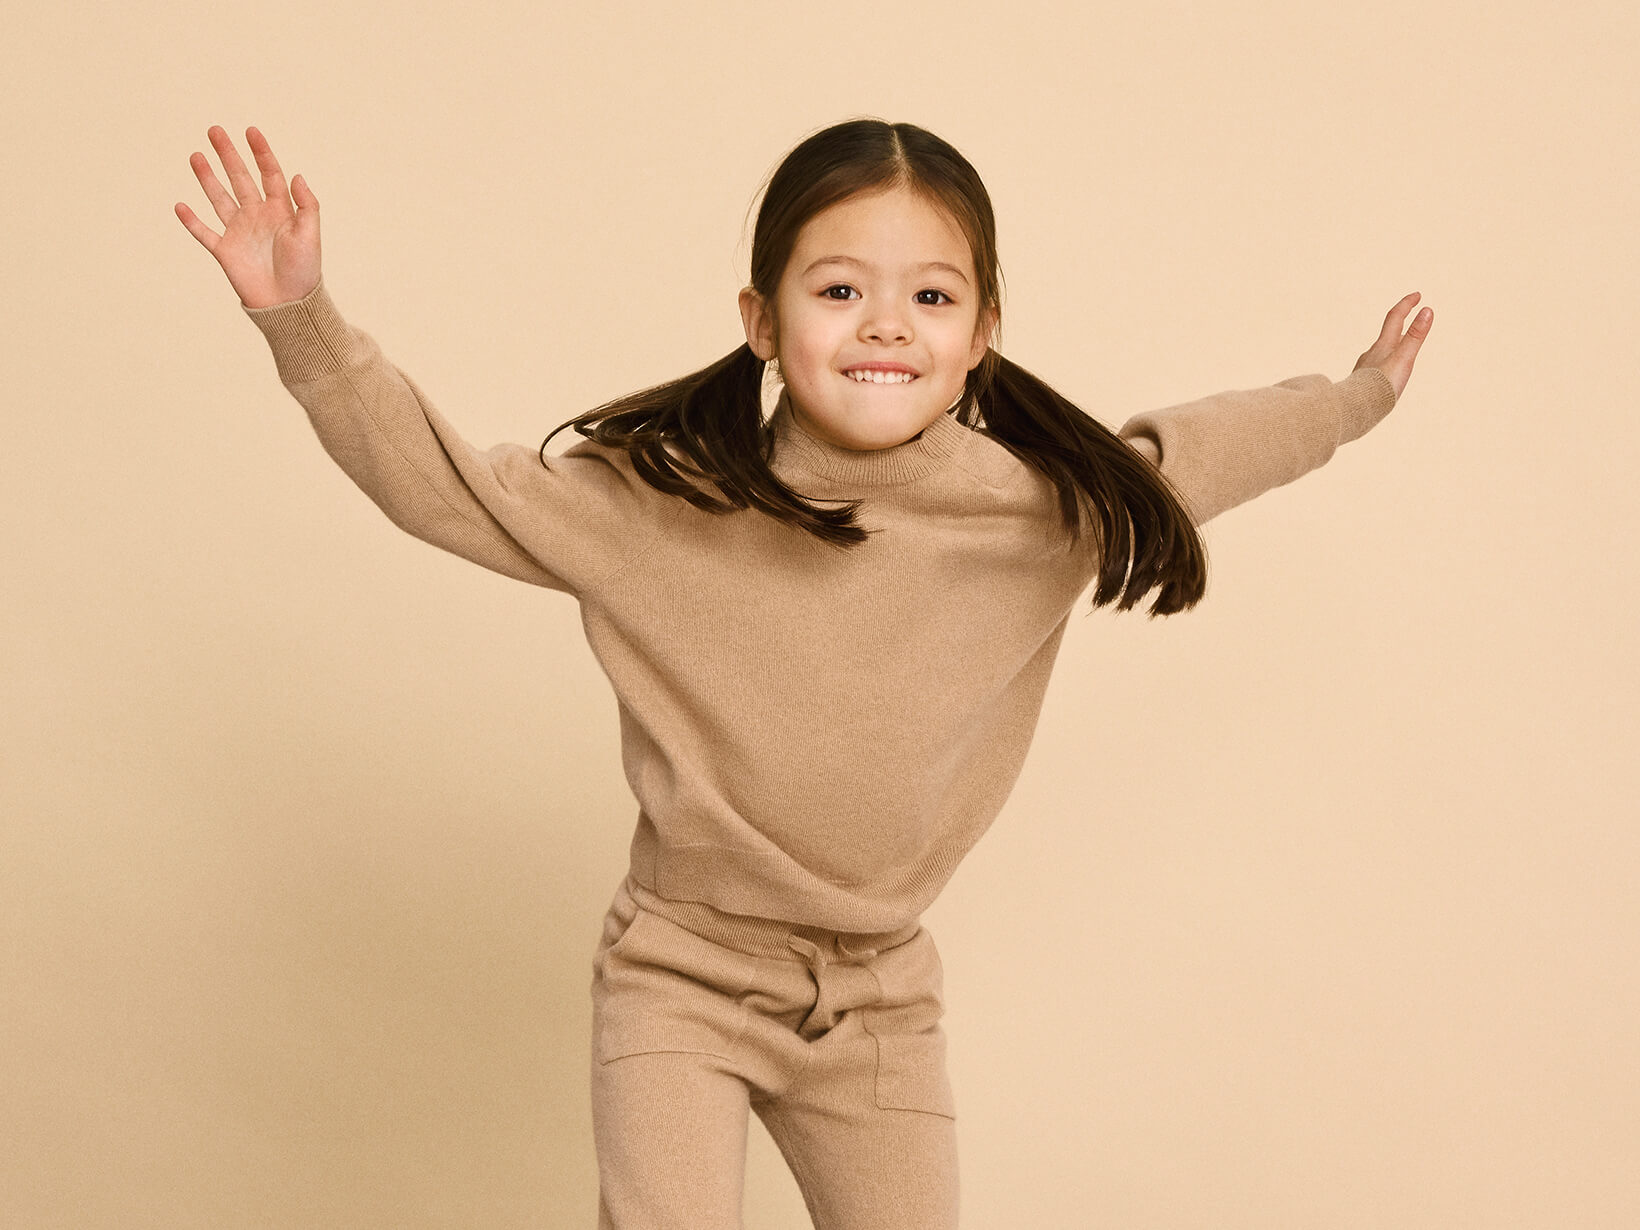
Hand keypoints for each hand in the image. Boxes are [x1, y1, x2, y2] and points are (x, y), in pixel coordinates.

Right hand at [175, 126, 320, 308]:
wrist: (289, 305)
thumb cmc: (304, 271)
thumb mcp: (310, 236)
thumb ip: (306, 206)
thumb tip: (296, 175)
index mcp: (280, 211)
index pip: (269, 174)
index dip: (261, 152)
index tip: (251, 131)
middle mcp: (257, 216)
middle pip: (240, 179)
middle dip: (228, 155)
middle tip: (215, 130)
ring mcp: (239, 232)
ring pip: (219, 198)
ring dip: (207, 178)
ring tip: (196, 156)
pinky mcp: (225, 251)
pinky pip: (204, 232)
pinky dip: (191, 221)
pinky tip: (180, 205)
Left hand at [1353, 292, 1432, 399]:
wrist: (1355, 410)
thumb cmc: (1381, 385)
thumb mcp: (1404, 359)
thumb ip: (1415, 336)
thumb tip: (1427, 309)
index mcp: (1383, 345)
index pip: (1395, 317)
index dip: (1406, 304)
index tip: (1417, 295)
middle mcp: (1372, 354)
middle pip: (1387, 333)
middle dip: (1399, 320)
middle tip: (1407, 312)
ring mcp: (1365, 368)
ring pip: (1379, 350)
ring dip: (1390, 342)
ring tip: (1397, 341)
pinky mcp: (1363, 383)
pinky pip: (1374, 367)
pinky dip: (1383, 362)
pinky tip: (1380, 372)